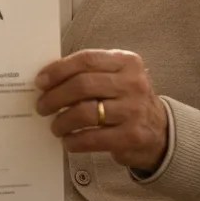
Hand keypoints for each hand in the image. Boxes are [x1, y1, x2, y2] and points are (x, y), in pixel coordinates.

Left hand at [35, 49, 168, 171]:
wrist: (159, 131)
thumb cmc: (126, 100)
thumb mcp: (117, 77)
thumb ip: (90, 73)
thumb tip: (48, 79)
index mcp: (127, 62)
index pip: (86, 59)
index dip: (58, 70)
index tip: (40, 82)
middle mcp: (133, 83)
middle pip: (82, 85)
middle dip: (55, 97)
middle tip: (42, 106)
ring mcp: (133, 110)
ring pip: (84, 112)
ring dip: (61, 121)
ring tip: (55, 126)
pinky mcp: (130, 136)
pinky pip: (92, 138)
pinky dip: (73, 140)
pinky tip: (68, 141)